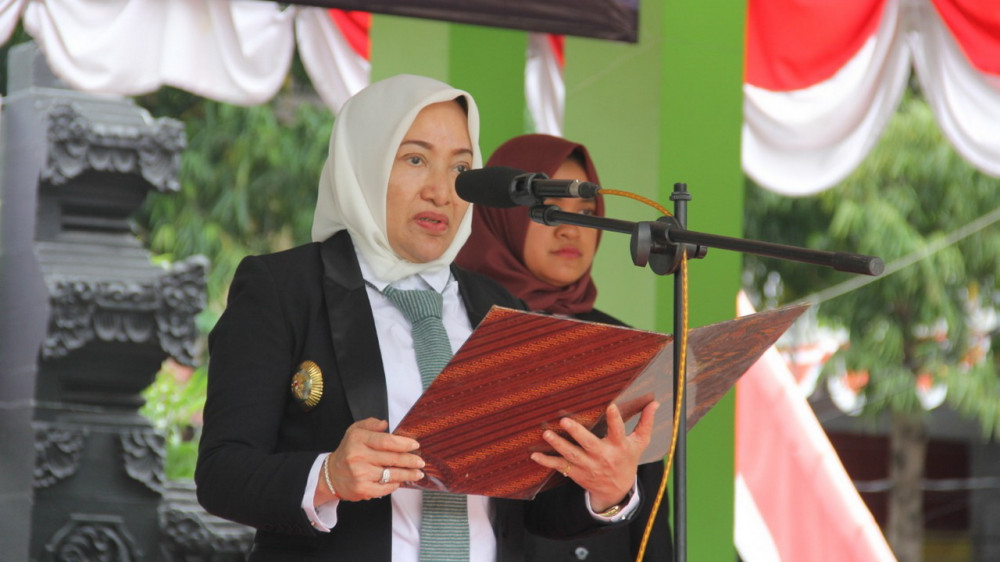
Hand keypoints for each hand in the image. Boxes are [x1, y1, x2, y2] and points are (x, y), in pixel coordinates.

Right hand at [316, 418, 425, 503]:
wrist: (331, 475)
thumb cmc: (348, 451)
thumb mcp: (355, 431)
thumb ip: (370, 424)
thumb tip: (385, 424)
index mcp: (358, 440)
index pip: (385, 441)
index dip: (403, 443)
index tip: (415, 445)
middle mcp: (358, 457)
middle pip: (391, 459)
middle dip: (410, 461)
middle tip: (420, 462)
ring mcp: (360, 474)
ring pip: (391, 475)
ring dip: (407, 474)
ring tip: (417, 473)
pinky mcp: (362, 489)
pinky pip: (385, 488)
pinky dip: (394, 485)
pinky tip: (400, 481)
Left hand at [530, 401, 658, 511]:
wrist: (616, 490)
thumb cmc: (627, 460)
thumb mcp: (639, 444)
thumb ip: (646, 423)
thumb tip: (655, 403)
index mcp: (619, 447)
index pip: (618, 431)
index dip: (615, 419)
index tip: (610, 406)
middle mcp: (603, 456)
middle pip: (589, 444)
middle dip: (577, 433)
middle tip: (565, 421)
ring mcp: (588, 466)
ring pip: (571, 455)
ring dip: (558, 444)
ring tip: (546, 433)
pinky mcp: (576, 472)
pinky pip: (560, 467)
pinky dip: (546, 462)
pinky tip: (534, 455)